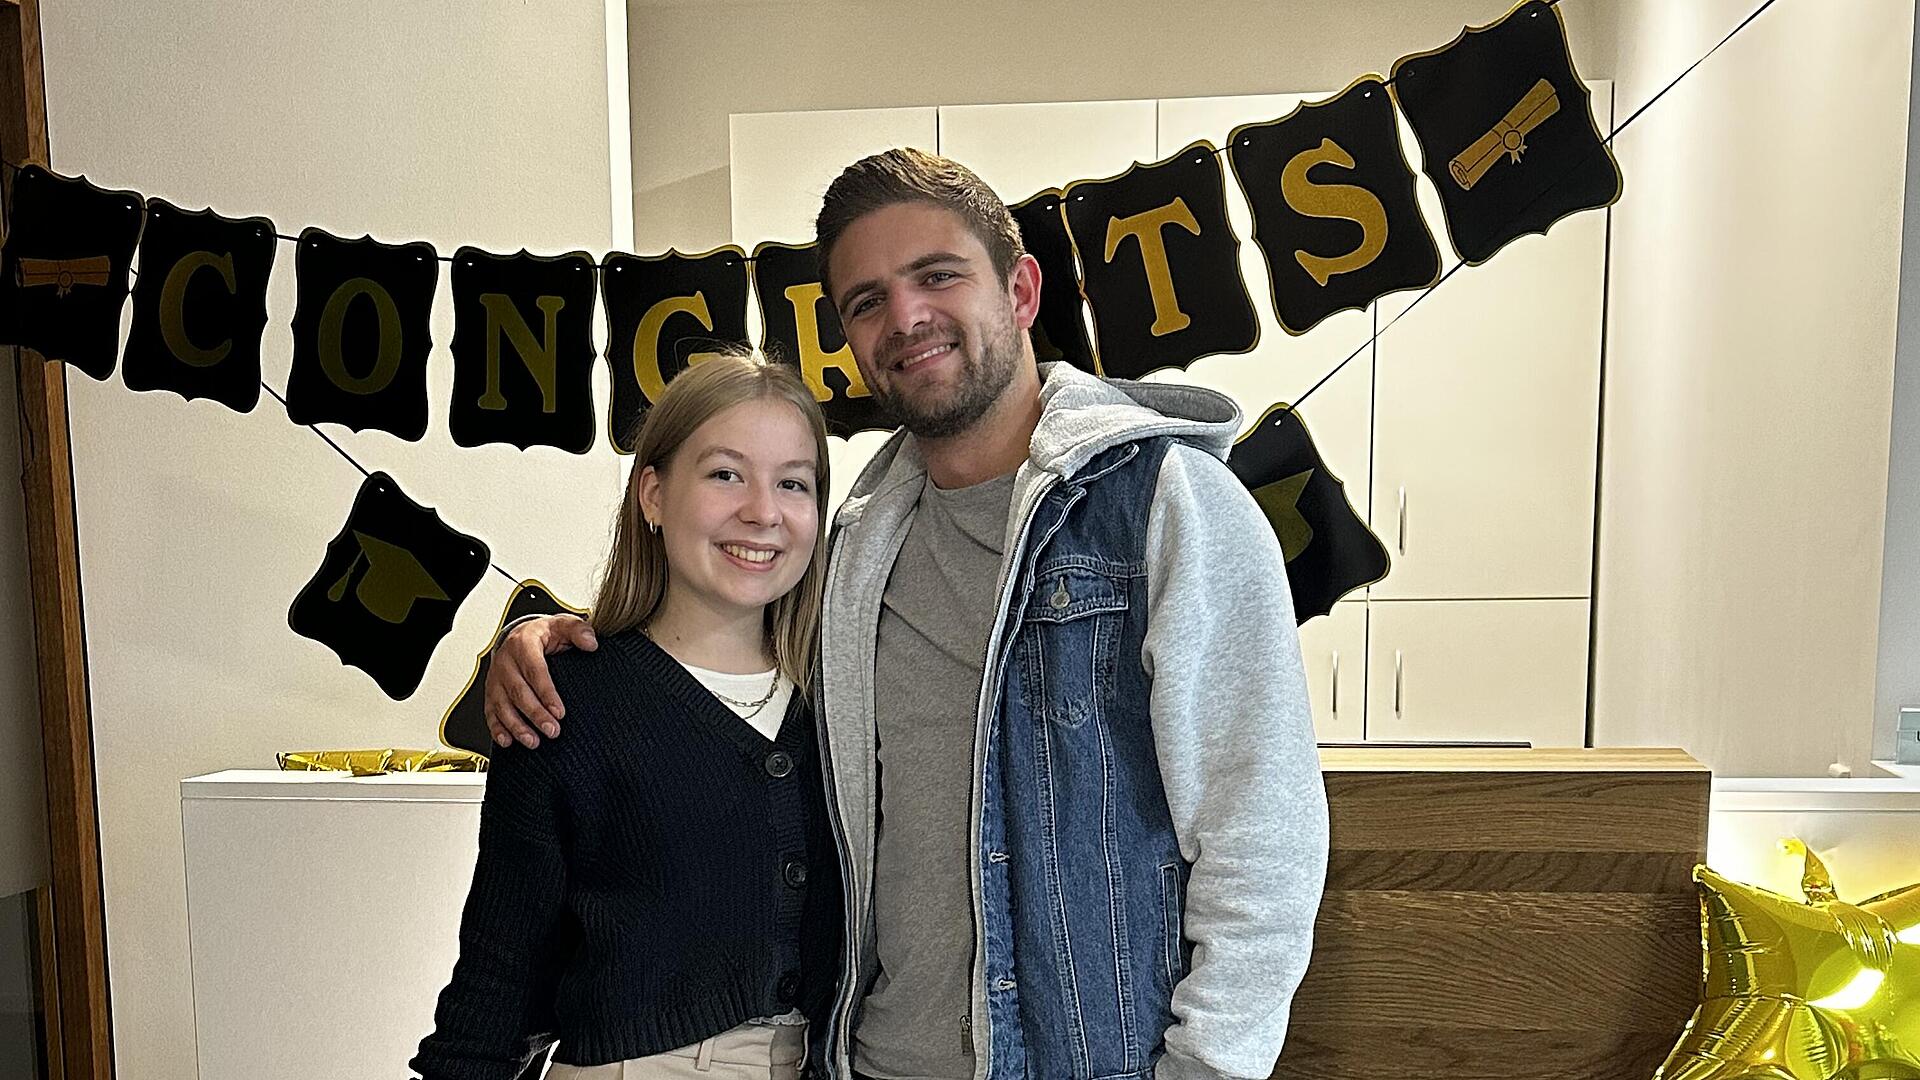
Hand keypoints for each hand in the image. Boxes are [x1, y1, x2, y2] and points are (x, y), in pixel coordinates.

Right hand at [484, 614, 596, 748]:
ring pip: (502, 705)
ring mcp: (495, 678)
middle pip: (518, 692)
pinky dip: (497, 729)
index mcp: (523, 644)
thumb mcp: (563, 625)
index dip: (547, 693)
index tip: (560, 712)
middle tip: (552, 731)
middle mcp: (505, 662)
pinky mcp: (491, 692)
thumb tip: (591, 643)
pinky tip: (507, 741)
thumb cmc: (544, 634)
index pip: (535, 671)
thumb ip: (579, 630)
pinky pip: (490, 712)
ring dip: (516, 726)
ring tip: (533, 741)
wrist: (521, 634)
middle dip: (535, 714)